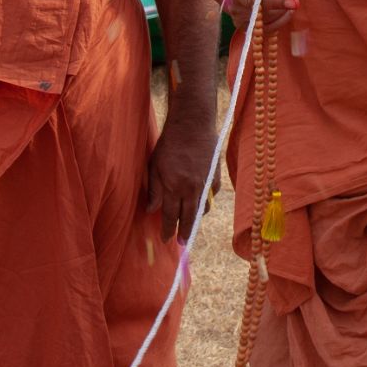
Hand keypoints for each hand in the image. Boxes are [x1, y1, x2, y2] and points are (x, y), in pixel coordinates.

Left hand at [143, 109, 220, 240]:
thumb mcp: (154, 165)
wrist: (193, 123)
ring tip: (192, 222)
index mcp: (173, 187)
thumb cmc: (169, 142)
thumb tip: (151, 210)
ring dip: (197, 217)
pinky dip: (207, 199)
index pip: (170, 216)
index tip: (166, 239)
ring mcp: (205, 182)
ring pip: (203, 207)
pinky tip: (202, 199)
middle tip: (183, 242)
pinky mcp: (216, 174)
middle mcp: (191, 188)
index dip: (167, 230)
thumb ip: (154, 189)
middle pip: (188, 217)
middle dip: (185, 232)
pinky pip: (213, 194)